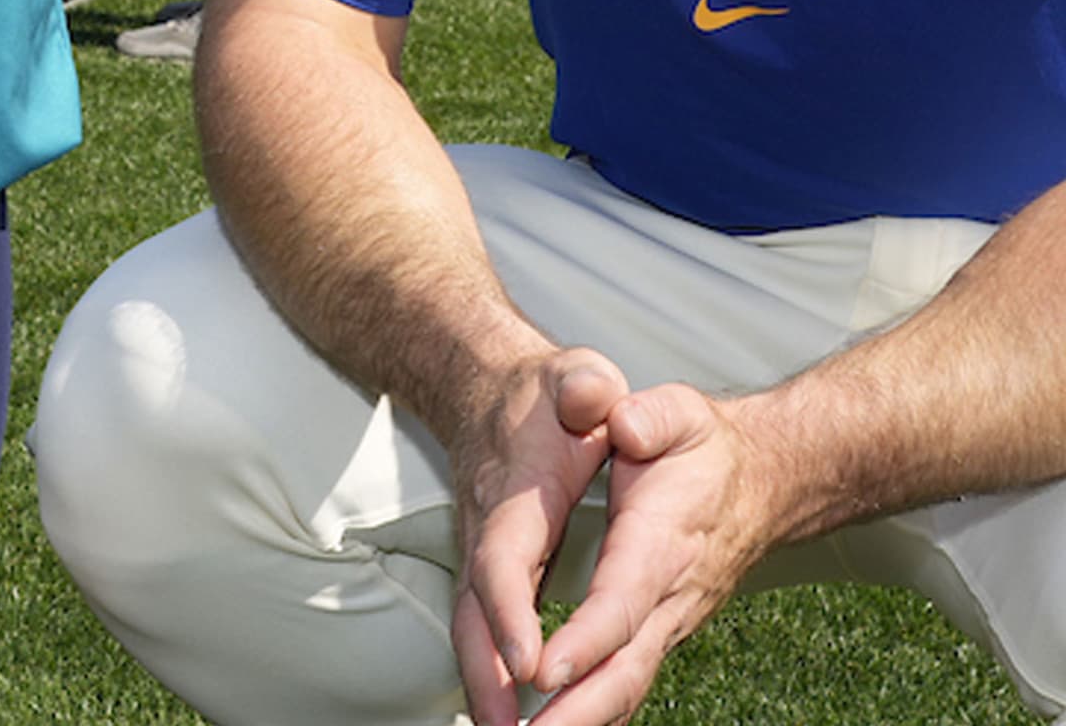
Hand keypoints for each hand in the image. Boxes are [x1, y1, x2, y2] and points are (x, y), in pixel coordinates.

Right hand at [444, 347, 623, 725]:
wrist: (485, 386)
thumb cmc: (544, 391)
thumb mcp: (575, 373)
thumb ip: (586, 386)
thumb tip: (594, 397)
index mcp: (515, 492)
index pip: (504, 559)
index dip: (511, 611)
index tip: (530, 665)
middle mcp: (488, 532)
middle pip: (473, 613)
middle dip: (486, 678)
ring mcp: (481, 554)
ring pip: (471, 631)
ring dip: (485, 689)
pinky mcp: (487, 571)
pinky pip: (483, 631)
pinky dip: (491, 678)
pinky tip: (513, 721)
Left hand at [522, 384, 758, 723]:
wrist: (761, 482)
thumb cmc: (707, 448)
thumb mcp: (678, 413)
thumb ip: (650, 417)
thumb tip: (624, 423)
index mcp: (661, 542)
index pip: (621, 602)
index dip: (583, 639)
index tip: (541, 669)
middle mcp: (666, 597)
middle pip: (622, 671)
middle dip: (572, 714)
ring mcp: (666, 624)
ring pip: (623, 690)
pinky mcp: (658, 635)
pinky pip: (623, 686)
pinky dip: (591, 717)